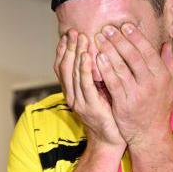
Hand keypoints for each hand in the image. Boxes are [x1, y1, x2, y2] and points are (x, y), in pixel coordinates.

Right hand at [55, 30, 122, 149]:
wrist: (111, 140)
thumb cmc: (109, 115)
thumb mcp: (99, 92)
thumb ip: (95, 76)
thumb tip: (99, 54)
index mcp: (72, 92)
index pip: (61, 67)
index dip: (62, 50)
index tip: (67, 34)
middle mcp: (71, 96)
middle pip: (64, 68)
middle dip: (68, 48)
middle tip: (73, 31)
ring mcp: (79, 102)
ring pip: (72, 74)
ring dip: (76, 54)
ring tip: (80, 38)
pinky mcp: (89, 107)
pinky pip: (85, 85)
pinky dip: (84, 69)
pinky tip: (87, 56)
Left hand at [93, 23, 172, 146]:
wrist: (150, 135)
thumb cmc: (159, 109)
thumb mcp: (170, 86)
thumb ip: (168, 63)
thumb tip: (167, 43)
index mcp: (162, 76)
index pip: (148, 51)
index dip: (136, 37)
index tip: (125, 26)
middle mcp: (151, 83)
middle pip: (133, 56)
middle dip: (119, 40)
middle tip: (107, 28)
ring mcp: (137, 94)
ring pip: (121, 67)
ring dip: (109, 51)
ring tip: (99, 39)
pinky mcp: (123, 104)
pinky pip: (113, 83)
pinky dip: (105, 69)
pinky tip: (97, 58)